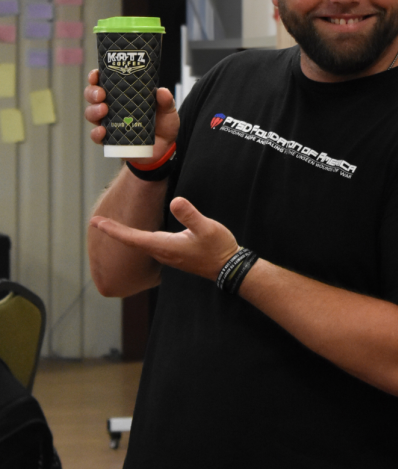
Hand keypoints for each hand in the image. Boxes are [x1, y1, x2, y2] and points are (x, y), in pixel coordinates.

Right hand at [84, 68, 180, 161]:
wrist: (165, 148)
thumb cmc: (163, 125)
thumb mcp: (168, 110)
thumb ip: (166, 101)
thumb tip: (162, 91)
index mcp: (124, 96)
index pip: (105, 82)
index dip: (96, 77)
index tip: (96, 75)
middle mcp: (113, 108)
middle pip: (93, 96)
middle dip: (92, 93)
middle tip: (101, 94)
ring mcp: (110, 123)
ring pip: (91, 114)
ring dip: (93, 111)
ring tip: (103, 110)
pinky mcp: (111, 140)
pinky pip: (97, 136)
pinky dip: (96, 133)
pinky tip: (102, 130)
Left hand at [89, 197, 239, 281]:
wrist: (229, 268)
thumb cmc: (218, 248)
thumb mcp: (206, 228)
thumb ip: (190, 215)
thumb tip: (175, 201)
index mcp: (165, 246)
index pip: (132, 238)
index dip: (114, 230)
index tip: (96, 223)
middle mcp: (162, 252)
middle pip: (132, 242)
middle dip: (114, 232)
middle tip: (97, 222)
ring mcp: (168, 255)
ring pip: (140, 245)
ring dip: (126, 236)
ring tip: (113, 226)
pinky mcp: (175, 254)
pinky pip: (150, 246)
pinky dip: (139, 239)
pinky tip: (141, 235)